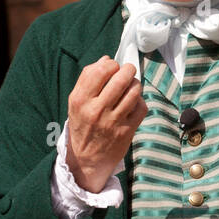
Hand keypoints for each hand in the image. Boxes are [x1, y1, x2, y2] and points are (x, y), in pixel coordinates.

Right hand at [65, 55, 146, 192]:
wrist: (86, 159)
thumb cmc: (83, 125)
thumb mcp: (76, 102)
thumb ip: (88, 79)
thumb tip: (107, 60)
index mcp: (80, 100)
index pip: (101, 70)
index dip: (111, 64)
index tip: (113, 67)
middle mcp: (96, 110)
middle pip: (121, 78)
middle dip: (128, 70)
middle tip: (128, 71)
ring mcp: (113, 121)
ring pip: (134, 91)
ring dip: (135, 84)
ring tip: (131, 86)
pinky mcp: (127, 131)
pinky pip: (141, 107)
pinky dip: (140, 101)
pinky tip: (133, 103)